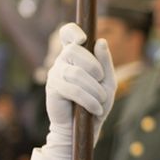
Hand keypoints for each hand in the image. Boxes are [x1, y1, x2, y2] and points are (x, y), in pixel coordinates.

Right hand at [38, 24, 114, 159]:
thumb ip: (105, 62)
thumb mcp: (107, 83)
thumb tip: (101, 42)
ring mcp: (55, 74)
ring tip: (101, 101)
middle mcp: (63, 61)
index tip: (83, 39)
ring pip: (76, 73)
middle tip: (101, 81)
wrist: (82, 129)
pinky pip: (72, 89)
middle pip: (74, 50)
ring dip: (94, 88)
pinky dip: (88, 100)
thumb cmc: (95, 103)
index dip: (73, 31)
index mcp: (75, 56)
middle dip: (94, 65)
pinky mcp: (52, 89)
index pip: (67, 34)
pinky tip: (96, 109)